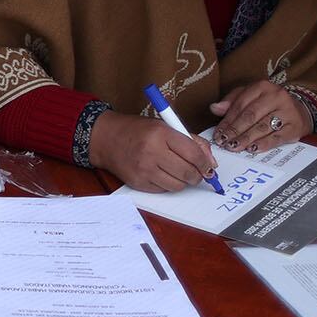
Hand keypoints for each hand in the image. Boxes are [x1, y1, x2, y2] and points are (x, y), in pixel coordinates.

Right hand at [88, 111, 217, 192]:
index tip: (209, 167)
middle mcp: (151, 151)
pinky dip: (167, 184)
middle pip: (188, 173)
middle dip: (197, 175)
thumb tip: (211, 163)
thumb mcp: (165, 127)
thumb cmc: (138, 131)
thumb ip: (192, 141)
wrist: (105, 138)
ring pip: (178, 185)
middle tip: (196, 173)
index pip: (194, 154)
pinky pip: (163, 190)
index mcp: (161, 133)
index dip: (206, 164)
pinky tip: (161, 174)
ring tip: (177, 172)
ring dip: (182, 181)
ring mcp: (143, 169)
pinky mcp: (137, 182)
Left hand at [210, 81, 308, 153]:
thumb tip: (214, 108)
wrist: (300, 109)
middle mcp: (277, 97)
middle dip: (235, 130)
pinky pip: (277, 137)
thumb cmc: (269, 103)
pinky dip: (263, 144)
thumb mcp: (250, 96)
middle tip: (223, 141)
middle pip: (250, 116)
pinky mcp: (295, 127)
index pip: (240, 105)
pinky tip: (252, 148)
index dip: (227, 120)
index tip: (218, 133)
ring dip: (246, 138)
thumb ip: (232, 101)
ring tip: (234, 146)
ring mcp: (288, 112)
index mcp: (262, 87)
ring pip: (262, 127)